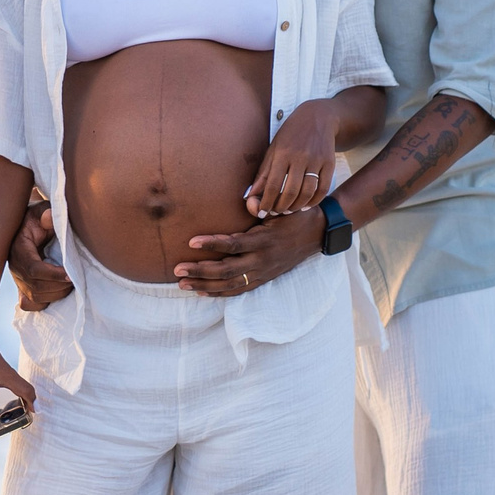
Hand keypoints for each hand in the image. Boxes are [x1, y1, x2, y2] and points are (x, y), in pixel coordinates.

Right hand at [7, 195, 71, 309]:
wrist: (29, 226)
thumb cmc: (39, 217)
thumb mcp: (42, 209)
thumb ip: (46, 212)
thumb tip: (48, 218)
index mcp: (18, 249)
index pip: (34, 269)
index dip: (53, 275)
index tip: (70, 275)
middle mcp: (15, 267)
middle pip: (36, 288)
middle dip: (59, 287)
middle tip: (76, 280)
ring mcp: (17, 280)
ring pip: (35, 298)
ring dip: (56, 295)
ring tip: (71, 284)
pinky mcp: (21, 288)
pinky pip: (30, 305)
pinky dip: (45, 303)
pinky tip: (57, 292)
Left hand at [176, 207, 325, 297]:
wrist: (316, 234)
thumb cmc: (294, 215)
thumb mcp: (280, 207)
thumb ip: (262, 205)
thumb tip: (247, 200)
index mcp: (264, 240)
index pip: (234, 244)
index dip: (212, 243)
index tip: (191, 241)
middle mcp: (262, 260)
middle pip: (227, 270)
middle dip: (200, 271)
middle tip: (178, 269)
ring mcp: (263, 273)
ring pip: (230, 284)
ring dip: (204, 285)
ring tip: (182, 283)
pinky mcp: (263, 279)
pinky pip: (239, 290)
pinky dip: (219, 293)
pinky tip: (202, 291)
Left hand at [245, 98, 339, 218]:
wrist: (318, 117)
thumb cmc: (290, 135)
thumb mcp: (273, 149)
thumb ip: (263, 173)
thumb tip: (250, 195)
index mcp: (283, 153)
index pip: (273, 184)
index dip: (267, 202)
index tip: (262, 213)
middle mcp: (300, 157)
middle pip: (291, 191)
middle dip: (282, 207)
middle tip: (276, 213)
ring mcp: (317, 160)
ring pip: (308, 192)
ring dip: (297, 206)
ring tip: (289, 210)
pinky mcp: (329, 163)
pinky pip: (323, 188)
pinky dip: (314, 200)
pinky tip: (305, 204)